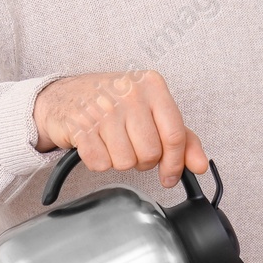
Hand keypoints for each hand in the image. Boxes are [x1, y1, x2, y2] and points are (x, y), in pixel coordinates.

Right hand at [33, 70, 206, 188]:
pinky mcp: (80, 126)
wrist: (63, 96)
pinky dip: (99, 161)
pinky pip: (101, 164)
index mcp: (153, 86)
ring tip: (112, 143)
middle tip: (131, 147)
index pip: (175, 136)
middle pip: (151, 153)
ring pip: (127, 162)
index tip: (169, 176)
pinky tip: (96, 144)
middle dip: (143, 161)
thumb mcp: (151, 111)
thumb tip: (199, 165)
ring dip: (120, 161)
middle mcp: (130, 93)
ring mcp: (103, 108)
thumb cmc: (113, 103)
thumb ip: (181, 138)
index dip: (175, 163)